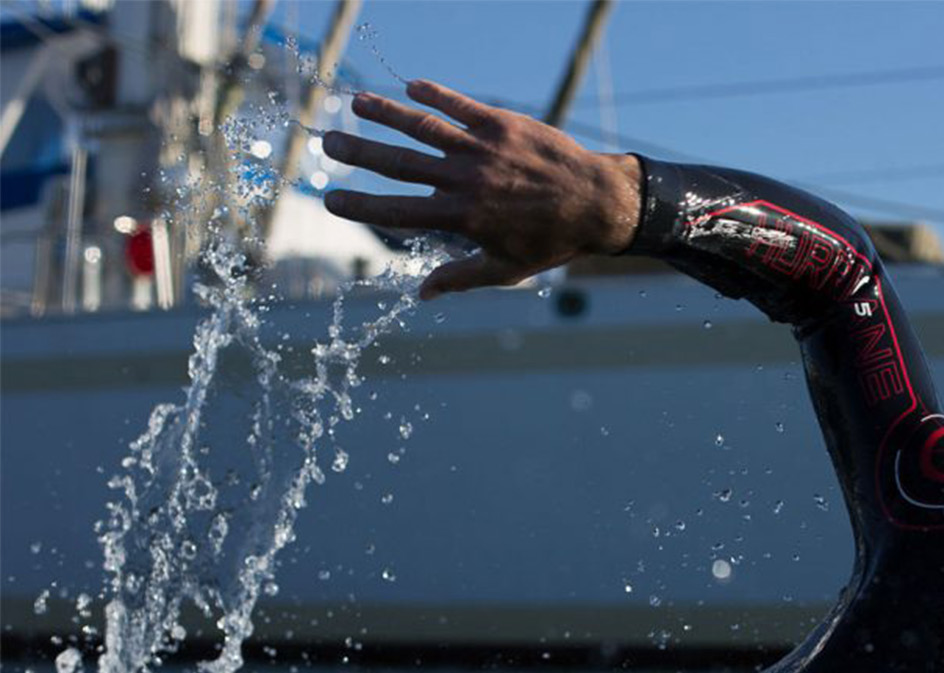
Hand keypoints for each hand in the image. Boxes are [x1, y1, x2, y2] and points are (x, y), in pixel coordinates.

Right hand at [322, 79, 641, 299]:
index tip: (330, 198)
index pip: (399, 211)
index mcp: (463, 218)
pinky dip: (434, 95)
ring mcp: (483, 149)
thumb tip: (421, 295)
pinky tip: (411, 89)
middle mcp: (467, 181)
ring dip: (386, 114)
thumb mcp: (506, 269)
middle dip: (360, 152)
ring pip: (423, 127)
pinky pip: (461, 106)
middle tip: (327, 141)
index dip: (361, 205)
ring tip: (357, 103)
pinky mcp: (503, 124)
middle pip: (400, 164)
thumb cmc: (552, 241)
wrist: (598, 203)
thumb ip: (460, 278)